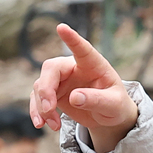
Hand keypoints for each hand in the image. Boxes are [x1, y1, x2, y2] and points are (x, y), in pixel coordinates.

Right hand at [30, 25, 136, 152]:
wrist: (108, 116)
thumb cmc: (115, 105)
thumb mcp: (113, 105)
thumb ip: (96, 100)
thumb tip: (75, 97)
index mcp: (92, 64)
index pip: (81, 48)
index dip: (71, 38)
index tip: (61, 27)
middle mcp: (73, 68)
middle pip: (51, 68)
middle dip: (46, 89)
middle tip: (50, 108)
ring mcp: (61, 80)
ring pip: (40, 86)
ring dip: (42, 107)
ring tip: (54, 126)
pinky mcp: (52, 93)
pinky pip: (37, 99)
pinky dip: (37, 112)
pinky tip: (42, 125)